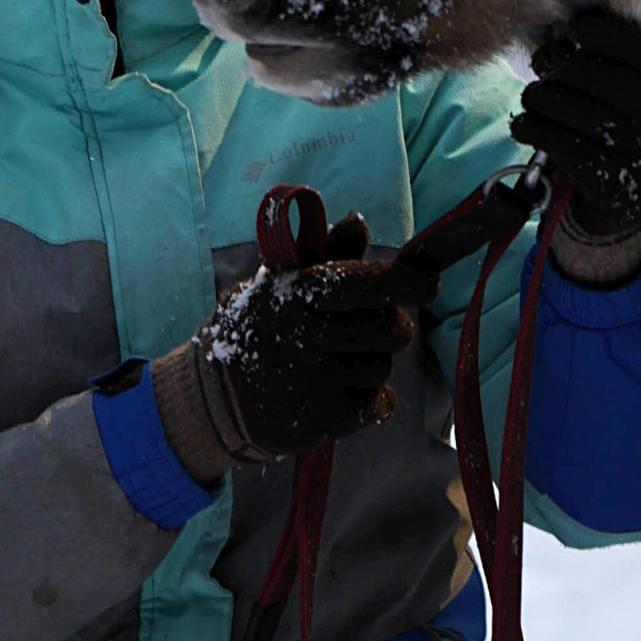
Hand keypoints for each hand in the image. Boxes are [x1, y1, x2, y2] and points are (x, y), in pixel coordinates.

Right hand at [153, 213, 414, 471]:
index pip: (370, 282)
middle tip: (358, 333)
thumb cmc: (253, 332)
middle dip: (388, 329)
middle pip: (393, 329)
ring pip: (384, 367)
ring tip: (330, 365)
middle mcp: (310, 334)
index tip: (428, 284)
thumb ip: (325, 257)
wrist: (212, 400)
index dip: (408, 282)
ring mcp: (319, 379)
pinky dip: (369, 401)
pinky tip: (336, 392)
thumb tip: (359, 221)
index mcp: (299, 293)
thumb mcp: (277, 285)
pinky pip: (380, 404)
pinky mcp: (326, 419)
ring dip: (370, 366)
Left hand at [511, 12, 640, 246]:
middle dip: (560, 64)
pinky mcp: (612, 184)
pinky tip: (525, 125)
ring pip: (574, 109)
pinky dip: (533, 129)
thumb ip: (621, 59)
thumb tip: (569, 24)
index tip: (574, 28)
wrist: (634, 203)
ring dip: (540, 97)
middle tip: (541, 63)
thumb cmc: (631, 130)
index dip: (604, 32)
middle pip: (600, 76)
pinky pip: (560, 143)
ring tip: (532, 97)